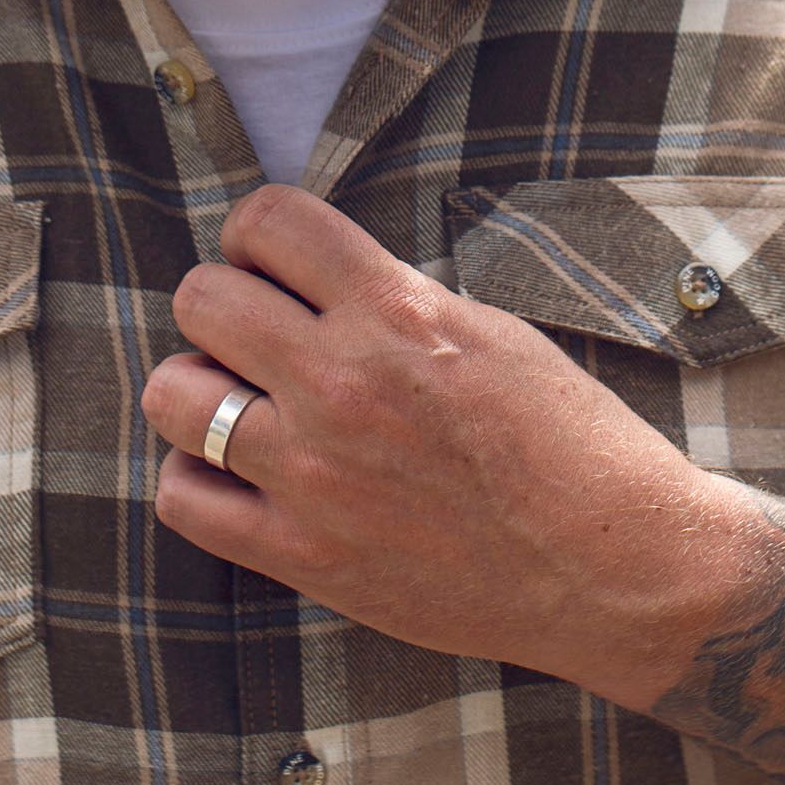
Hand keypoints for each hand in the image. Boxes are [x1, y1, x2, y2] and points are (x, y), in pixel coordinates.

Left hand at [139, 184, 732, 687]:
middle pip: (202, 299)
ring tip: (240, 399)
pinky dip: (198, 476)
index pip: (269, 221)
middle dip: (223, 300)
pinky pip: (183, 497)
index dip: (259, 233)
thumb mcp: (488, 330)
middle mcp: (342, 381)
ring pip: (173, 395)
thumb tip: (316, 281)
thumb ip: (393, 301)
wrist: (611, 563)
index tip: (274, 260)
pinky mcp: (303, 554)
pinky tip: (241, 471)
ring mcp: (313, 473)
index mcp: (397, 311)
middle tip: (257, 329)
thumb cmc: (568, 438)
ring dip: (197, 386)